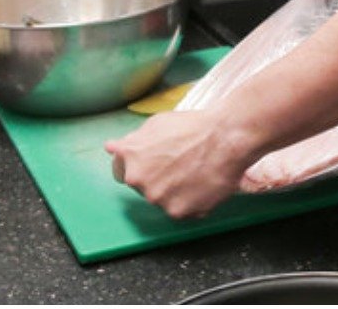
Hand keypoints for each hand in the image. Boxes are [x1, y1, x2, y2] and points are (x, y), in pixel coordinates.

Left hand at [105, 108, 254, 219]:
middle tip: (181, 165)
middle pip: (145, 187)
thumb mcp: (156, 124)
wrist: (225, 138)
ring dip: (175, 192)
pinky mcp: (179, 212)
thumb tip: (111, 147)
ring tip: (195, 172)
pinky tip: (202, 184)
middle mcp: (140, 182)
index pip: (124, 172)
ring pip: (163, 201)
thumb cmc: (194, 127)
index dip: (141, 166)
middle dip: (159, 179)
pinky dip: (191, 202)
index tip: (155, 164)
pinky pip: (182, 211)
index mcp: (130, 159)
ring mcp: (158, 199)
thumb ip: (131, 141)